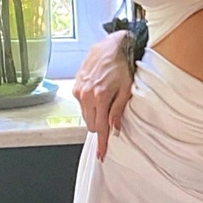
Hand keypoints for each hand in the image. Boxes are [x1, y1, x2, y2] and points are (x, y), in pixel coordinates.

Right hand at [72, 30, 135, 159]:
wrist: (109, 47)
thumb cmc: (121, 66)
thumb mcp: (126, 90)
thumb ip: (118, 110)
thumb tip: (114, 128)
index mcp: (100, 97)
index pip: (100, 127)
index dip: (102, 143)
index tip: (101, 155)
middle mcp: (86, 95)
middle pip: (91, 125)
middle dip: (101, 125)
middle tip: (111, 116)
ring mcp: (79, 91)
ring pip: (86, 116)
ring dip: (95, 115)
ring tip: (105, 100)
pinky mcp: (76, 86)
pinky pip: (82, 105)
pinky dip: (90, 105)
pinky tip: (98, 94)